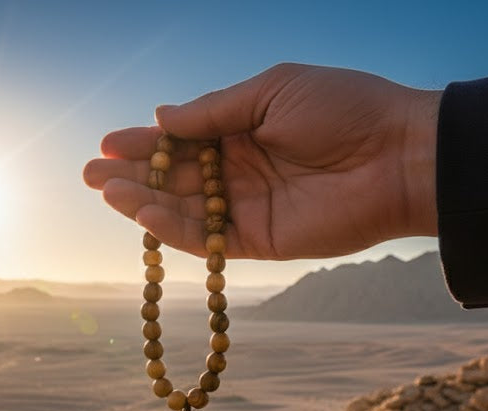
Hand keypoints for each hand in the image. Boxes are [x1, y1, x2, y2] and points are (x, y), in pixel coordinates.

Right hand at [83, 63, 439, 259]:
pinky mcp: (259, 241)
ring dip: (141, 202)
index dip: (144, 141)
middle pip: (174, 177)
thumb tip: (161, 117)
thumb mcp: (271, 92)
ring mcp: (247, 207)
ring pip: (183, 209)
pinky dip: (174, 229)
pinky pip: (207, 238)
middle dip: (131, 175)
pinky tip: (143, 214)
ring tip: (105, 192)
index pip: (182, 139)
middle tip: (88, 173)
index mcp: (243, 129)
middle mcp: (240, 170)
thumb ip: (214, 111)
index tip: (106, 143)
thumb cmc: (343, 108)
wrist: (399, 154)